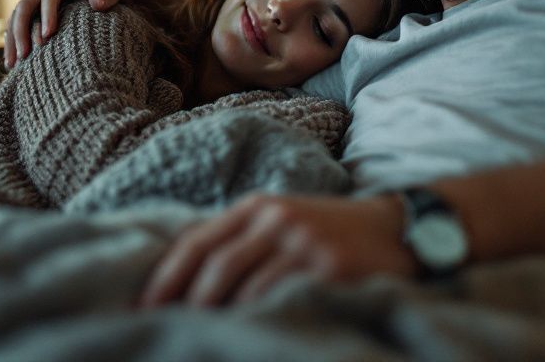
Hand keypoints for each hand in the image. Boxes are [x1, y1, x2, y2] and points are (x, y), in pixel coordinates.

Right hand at [3, 0, 147, 67]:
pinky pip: (23, 22)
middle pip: (26, 3)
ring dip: (13, 37)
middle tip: (25, 55)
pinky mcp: (42, 9)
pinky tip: (14, 61)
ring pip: (19, 14)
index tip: (48, 35)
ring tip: (13, 64)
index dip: (47, 13)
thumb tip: (95, 2)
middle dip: (22, 29)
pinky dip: (15, 39)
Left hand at [138, 193, 417, 307]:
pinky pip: (280, 296)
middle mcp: (275, 217)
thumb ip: (242, 241)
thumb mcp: (283, 222)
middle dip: (186, 302)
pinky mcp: (328, 266)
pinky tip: (246, 333)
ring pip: (243, 282)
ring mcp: (303, 241)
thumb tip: (187, 281)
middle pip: (215, 264)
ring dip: (218, 315)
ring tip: (201, 337)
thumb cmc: (331, 233)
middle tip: (166, 329)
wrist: (399, 229)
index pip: (197, 240)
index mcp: (257, 206)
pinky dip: (256, 317)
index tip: (144, 307)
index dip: (166, 276)